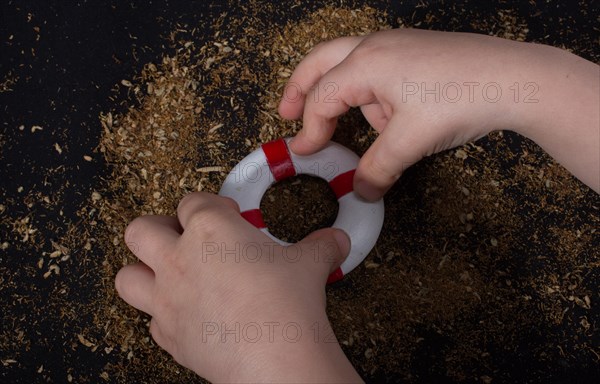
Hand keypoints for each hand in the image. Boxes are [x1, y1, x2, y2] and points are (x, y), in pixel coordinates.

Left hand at [115, 192, 361, 382]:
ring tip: (166, 273)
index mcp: (210, 229)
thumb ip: (320, 247)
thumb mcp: (309, 264)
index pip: (193, 201)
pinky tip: (186, 314)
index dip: (210, 205)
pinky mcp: (168, 335)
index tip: (227, 214)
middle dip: (159, 228)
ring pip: (127, 276)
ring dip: (142, 271)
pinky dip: (163, 315)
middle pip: (141, 230)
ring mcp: (167, 300)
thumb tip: (335, 242)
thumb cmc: (285, 305)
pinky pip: (152, 320)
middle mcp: (179, 260)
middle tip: (182, 236)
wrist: (274, 359)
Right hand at [279, 29, 599, 196]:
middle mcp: (375, 46)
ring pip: (350, 63)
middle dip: (300, 88)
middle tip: (286, 112)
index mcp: (365, 63)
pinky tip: (394, 113)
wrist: (515, 78)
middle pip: (320, 62)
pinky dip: (372, 90)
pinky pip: (379, 68)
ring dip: (345, 94)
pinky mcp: (416, 51)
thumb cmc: (462, 98)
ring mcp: (397, 44)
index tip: (305, 152)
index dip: (310, 129)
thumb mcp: (410, 142)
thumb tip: (361, 190)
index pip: (322, 99)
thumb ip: (378, 169)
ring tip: (366, 128)